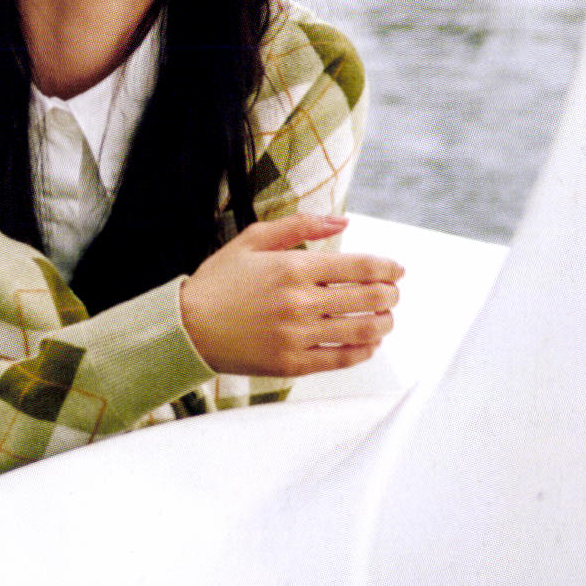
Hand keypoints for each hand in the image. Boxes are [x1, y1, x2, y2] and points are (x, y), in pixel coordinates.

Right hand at [179, 215, 401, 379]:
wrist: (188, 328)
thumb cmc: (220, 281)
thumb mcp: (254, 239)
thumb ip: (301, 226)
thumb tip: (343, 221)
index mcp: (293, 267)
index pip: (358, 267)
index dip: (386, 268)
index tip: (398, 270)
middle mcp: (299, 302)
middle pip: (366, 299)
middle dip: (390, 295)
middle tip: (395, 293)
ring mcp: (296, 336)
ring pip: (360, 331)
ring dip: (383, 324)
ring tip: (387, 318)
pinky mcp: (291, 364)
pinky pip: (340, 359)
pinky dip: (363, 351)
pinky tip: (369, 343)